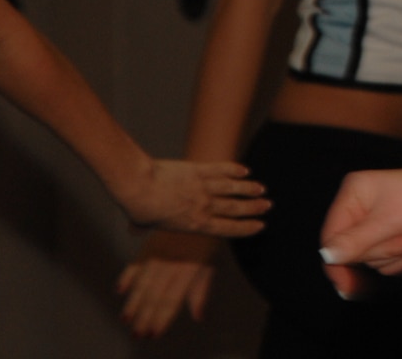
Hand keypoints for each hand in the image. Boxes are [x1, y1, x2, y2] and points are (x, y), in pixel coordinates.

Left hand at [115, 158, 267, 236]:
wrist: (140, 186)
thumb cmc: (139, 208)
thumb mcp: (143, 224)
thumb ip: (144, 228)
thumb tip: (133, 231)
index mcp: (194, 224)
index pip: (227, 228)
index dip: (245, 227)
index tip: (260, 226)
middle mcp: (203, 207)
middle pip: (235, 208)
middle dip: (253, 208)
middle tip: (268, 206)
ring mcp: (203, 187)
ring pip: (232, 188)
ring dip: (249, 189)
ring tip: (262, 189)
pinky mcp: (198, 170)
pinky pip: (221, 170)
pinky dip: (233, 169)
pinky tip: (244, 170)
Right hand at [117, 231, 217, 337]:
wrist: (203, 205)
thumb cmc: (208, 237)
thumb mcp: (210, 263)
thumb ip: (202, 290)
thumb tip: (198, 317)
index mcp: (189, 268)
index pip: (172, 299)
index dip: (162, 318)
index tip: (154, 333)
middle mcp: (172, 261)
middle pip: (155, 294)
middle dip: (145, 316)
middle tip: (137, 334)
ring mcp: (159, 251)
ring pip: (143, 281)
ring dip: (134, 301)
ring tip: (126, 318)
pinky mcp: (151, 242)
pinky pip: (137, 261)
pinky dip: (128, 275)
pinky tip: (120, 289)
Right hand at [318, 158, 401, 296]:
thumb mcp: (390, 221)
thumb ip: (356, 241)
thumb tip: (327, 256)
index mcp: (355, 194)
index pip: (331, 237)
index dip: (337, 263)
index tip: (347, 287)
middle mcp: (364, 208)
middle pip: (353, 253)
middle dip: (381, 252)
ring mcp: (380, 223)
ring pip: (373, 261)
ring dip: (396, 255)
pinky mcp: (397, 236)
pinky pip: (390, 262)